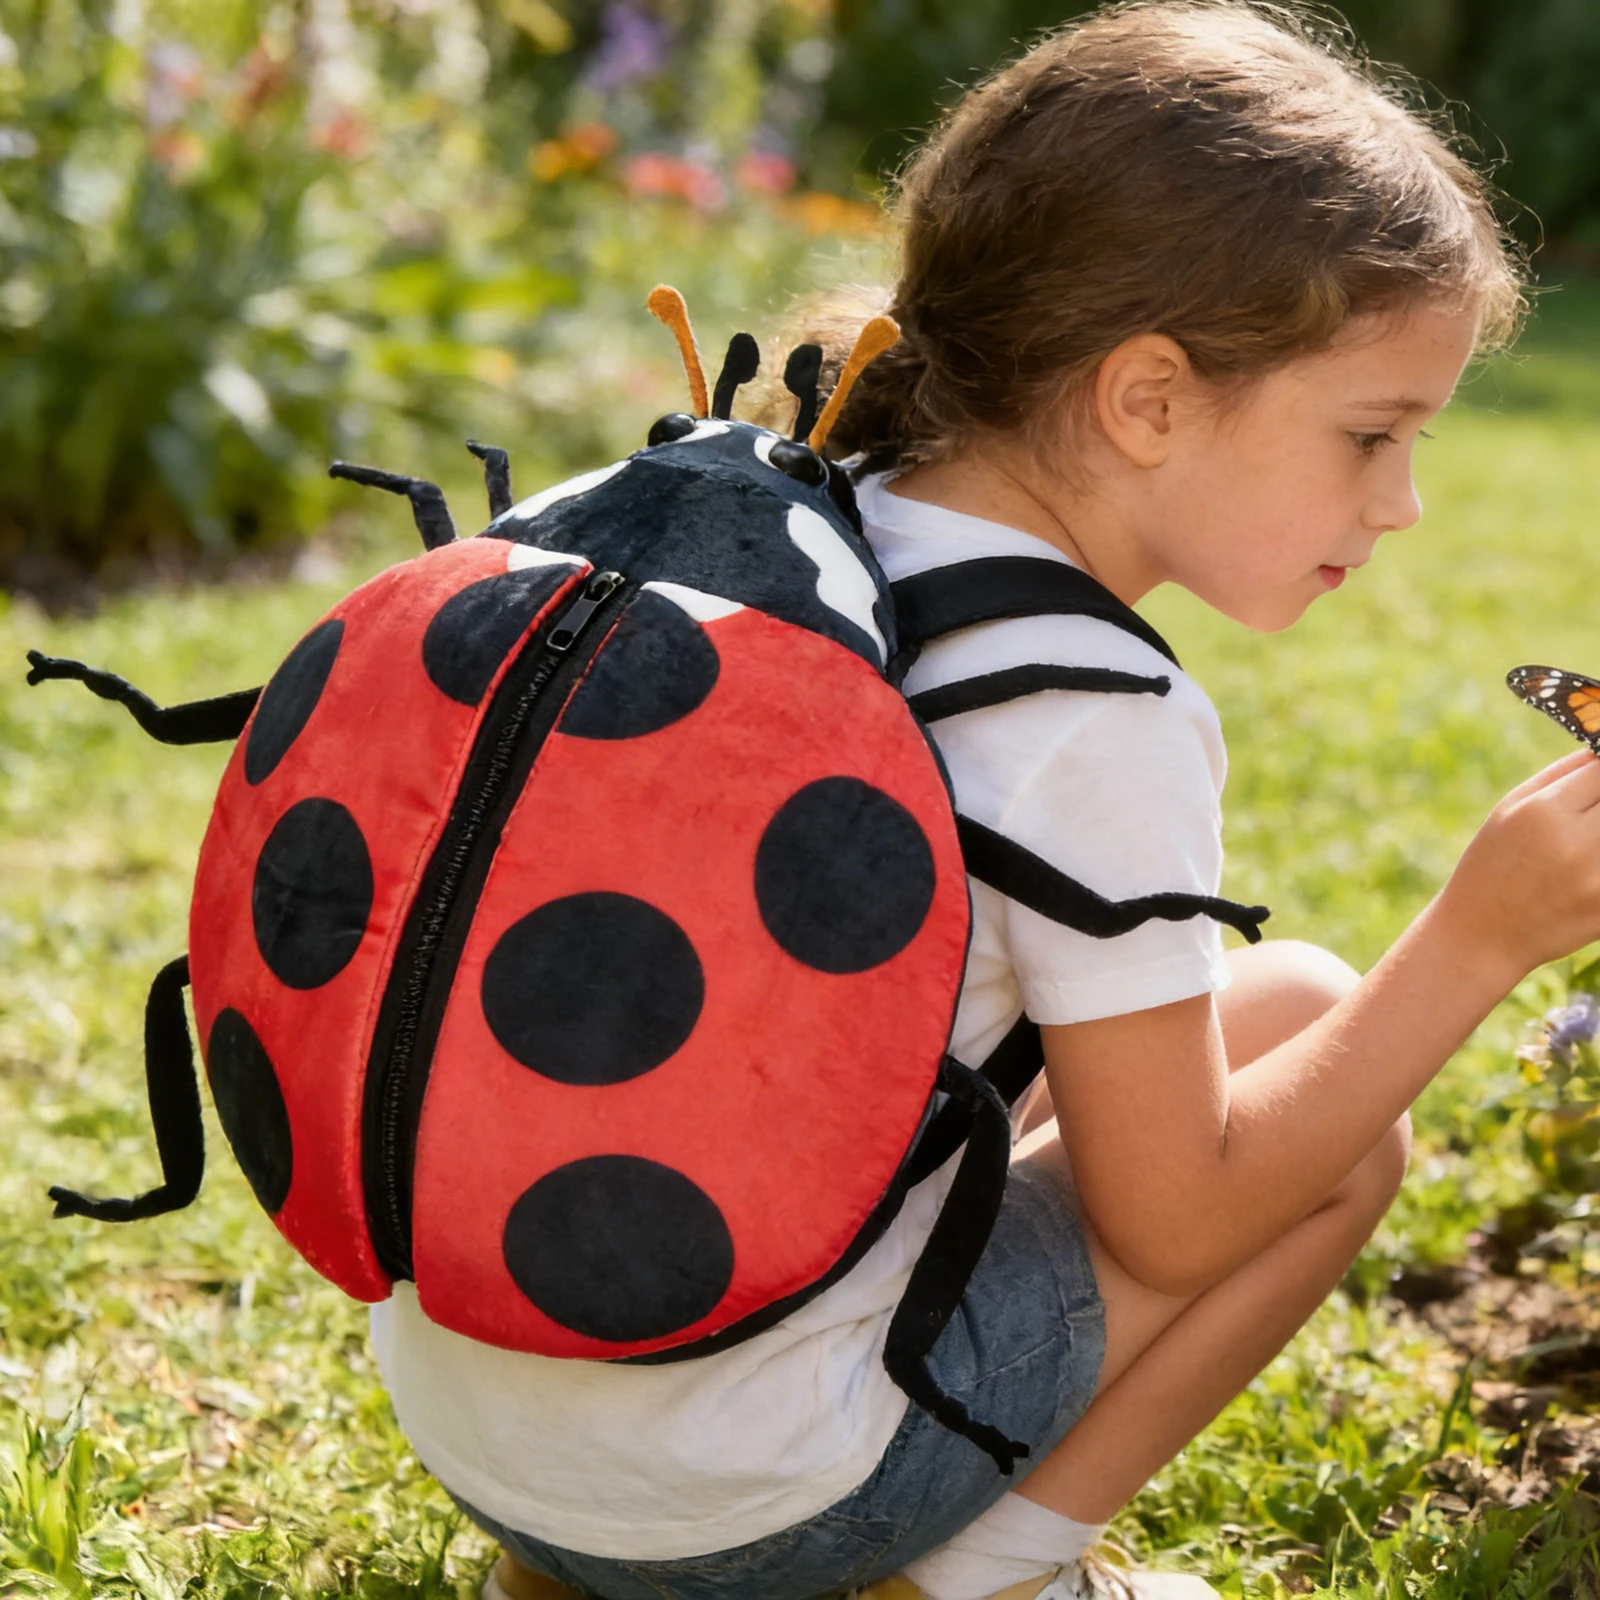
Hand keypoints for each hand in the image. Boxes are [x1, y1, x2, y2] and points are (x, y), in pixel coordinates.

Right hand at [1440, 750, 1599, 978]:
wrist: (1480, 936)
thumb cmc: (1491, 864)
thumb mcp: (1508, 809)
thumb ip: (1560, 775)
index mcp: (1544, 811)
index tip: (1595, 787)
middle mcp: (1574, 842)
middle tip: (1588, 820)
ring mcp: (1596, 880)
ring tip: (1584, 843)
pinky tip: (1585, 871)